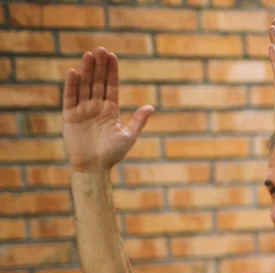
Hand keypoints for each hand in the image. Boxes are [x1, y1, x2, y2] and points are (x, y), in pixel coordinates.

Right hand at [62, 49, 153, 172]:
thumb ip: (138, 121)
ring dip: (86, 71)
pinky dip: (72, 85)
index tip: (112, 56)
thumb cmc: (113, 154)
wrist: (94, 167)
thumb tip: (151, 107)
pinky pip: (70, 97)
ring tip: (88, 55)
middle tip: (100, 49)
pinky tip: (74, 72)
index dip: (111, 71)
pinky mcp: (70, 115)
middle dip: (99, 66)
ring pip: (84, 86)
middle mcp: (96, 107)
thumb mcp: (128, 135)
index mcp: (111, 110)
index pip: (111, 86)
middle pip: (97, 82)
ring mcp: (83, 110)